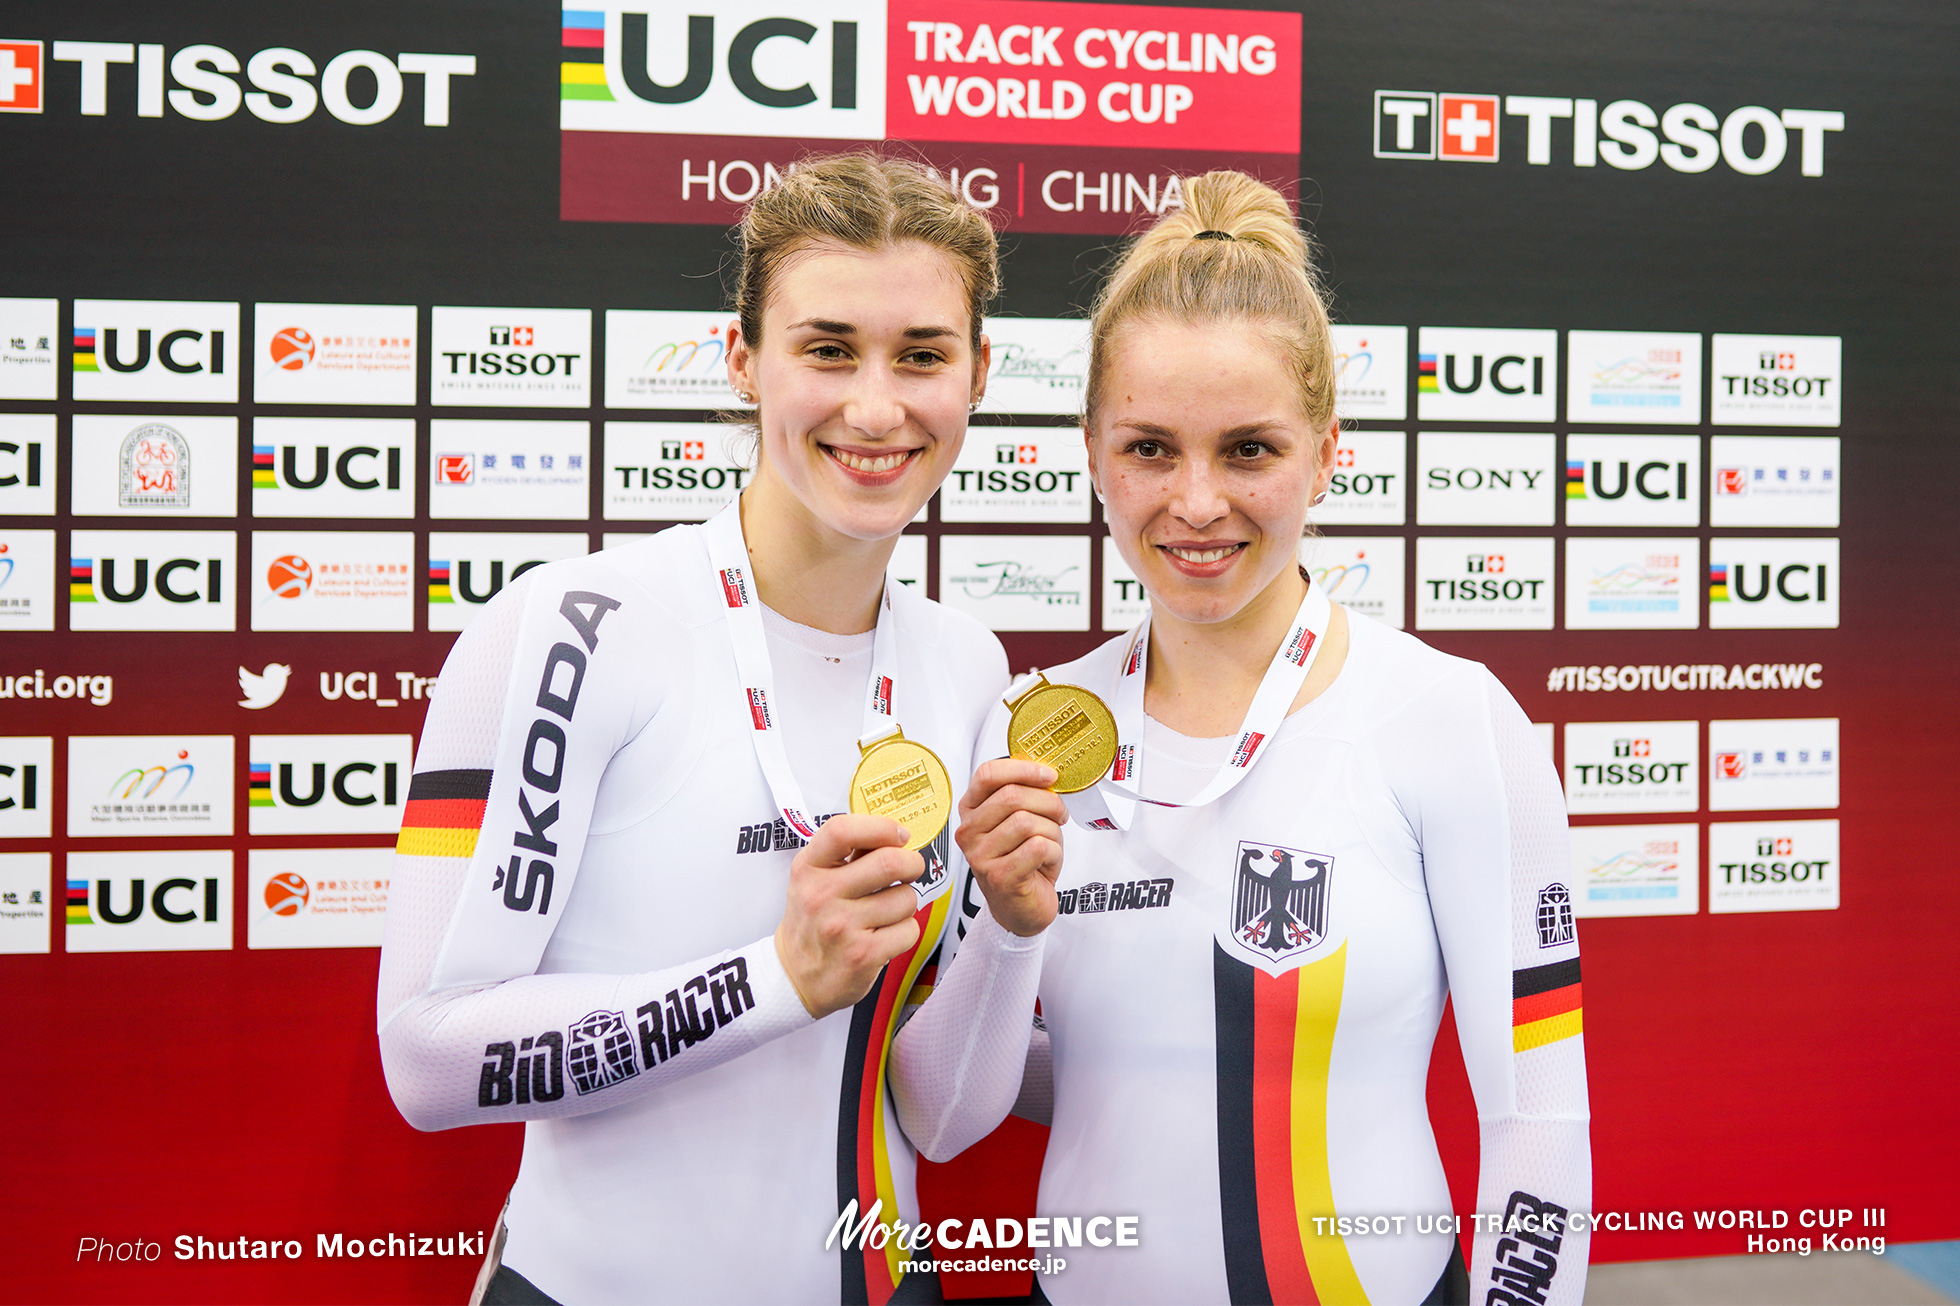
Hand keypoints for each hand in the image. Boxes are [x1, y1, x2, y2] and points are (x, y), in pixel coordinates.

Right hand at [774, 815, 925, 1019]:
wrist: (794, 976)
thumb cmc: (811, 923)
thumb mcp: (813, 879)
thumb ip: (847, 854)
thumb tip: (893, 833)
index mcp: (808, 869)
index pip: (843, 830)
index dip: (881, 827)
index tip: (898, 835)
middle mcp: (821, 895)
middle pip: (889, 862)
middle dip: (912, 864)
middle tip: (910, 870)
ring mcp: (842, 926)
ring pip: (906, 898)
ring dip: (905, 903)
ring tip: (886, 912)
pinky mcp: (863, 955)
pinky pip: (909, 929)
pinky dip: (905, 931)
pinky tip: (885, 935)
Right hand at [954, 759, 1067, 937]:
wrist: (1021, 909)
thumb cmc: (1023, 861)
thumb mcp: (1019, 821)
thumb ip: (1025, 796)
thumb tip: (1048, 774)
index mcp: (971, 810)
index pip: (988, 774)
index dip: (1023, 768)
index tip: (1049, 775)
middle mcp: (969, 831)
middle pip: (1012, 796)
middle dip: (1048, 802)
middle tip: (1060, 814)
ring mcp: (980, 855)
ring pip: (1027, 822)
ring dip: (1052, 831)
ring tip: (1049, 844)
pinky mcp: (999, 876)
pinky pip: (1038, 847)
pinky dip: (1054, 852)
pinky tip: (1046, 862)